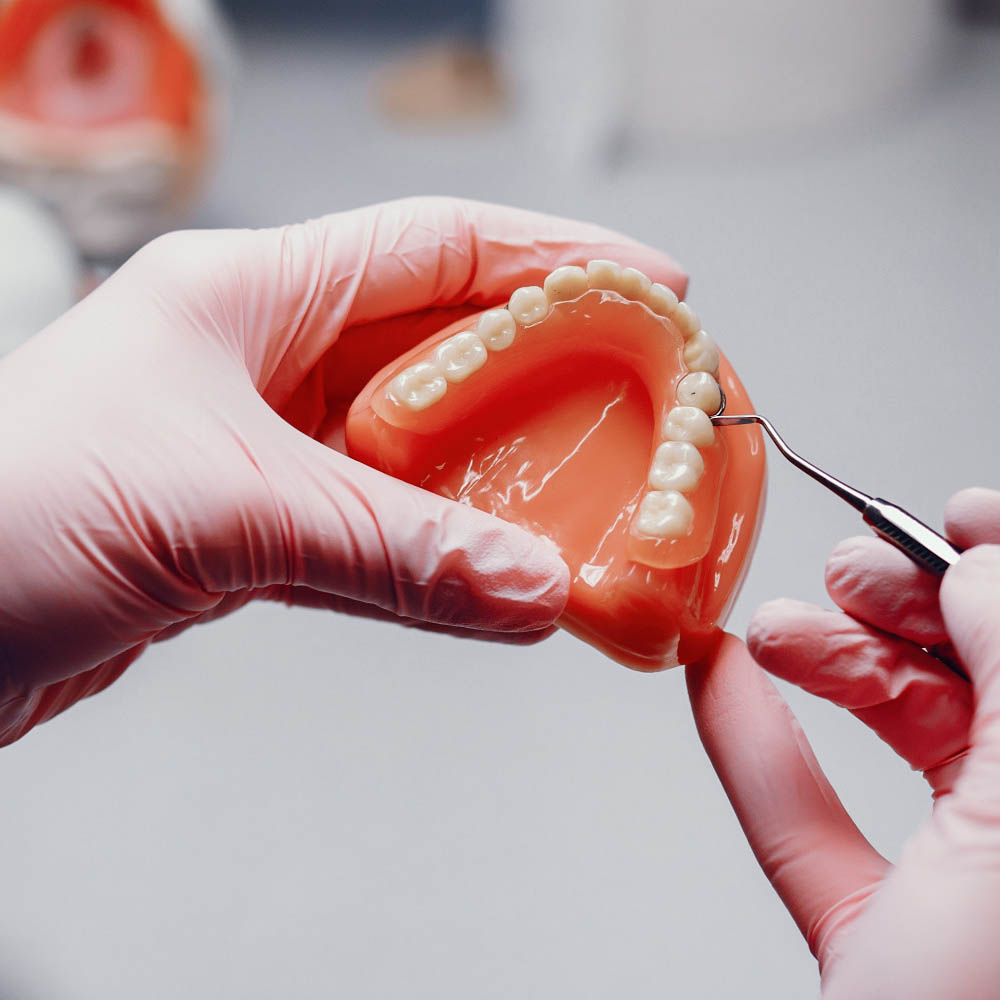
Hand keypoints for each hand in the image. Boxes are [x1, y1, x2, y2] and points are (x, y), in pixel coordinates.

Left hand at [0, 196, 684, 744]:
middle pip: (442, 347)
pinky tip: (497, 576)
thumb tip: (531, 582)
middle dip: (548, 373)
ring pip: (417, 447)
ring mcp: (262, 444)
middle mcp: (263, 357)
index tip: (650, 287)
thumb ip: (389, 547)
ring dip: (501, 478)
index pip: (438, 249)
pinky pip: (377, 526)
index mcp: (250, 294)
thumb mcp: (219, 508)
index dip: (555, 259)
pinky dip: (441, 551)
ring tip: (590, 495)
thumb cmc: (2, 521)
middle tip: (639, 402)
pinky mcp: (254, 526)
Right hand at [687, 487, 999, 997]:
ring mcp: (972, 894)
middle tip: (847, 572)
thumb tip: (982, 566)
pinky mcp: (887, 942)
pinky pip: (818, 830)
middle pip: (985, 679)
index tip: (952, 518)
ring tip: (774, 634)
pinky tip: (724, 690)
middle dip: (906, 609)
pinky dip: (760, 757)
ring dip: (824, 671)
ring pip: (904, 743)